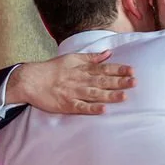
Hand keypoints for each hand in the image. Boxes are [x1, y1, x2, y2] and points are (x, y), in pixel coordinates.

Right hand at [9, 50, 134, 113]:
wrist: (30, 80)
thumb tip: (108, 53)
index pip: (104, 69)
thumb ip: (91, 58)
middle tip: (135, 82)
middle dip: (119, 82)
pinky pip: (81, 107)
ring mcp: (74, 93)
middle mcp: (80, 80)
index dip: (118, 70)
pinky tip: (103, 110)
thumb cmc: (52, 69)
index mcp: (82, 69)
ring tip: (124, 96)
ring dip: (110, 95)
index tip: (132, 70)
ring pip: (95, 94)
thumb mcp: (72, 58)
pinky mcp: (67, 105)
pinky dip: (92, 108)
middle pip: (102, 81)